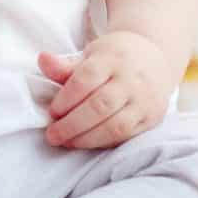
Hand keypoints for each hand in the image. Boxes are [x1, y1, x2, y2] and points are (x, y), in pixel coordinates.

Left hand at [38, 31, 171, 148]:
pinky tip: (88, 142)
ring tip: (67, 142)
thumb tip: (42, 60)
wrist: (156, 57)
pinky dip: (104, 142)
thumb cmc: (114, 58)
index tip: (52, 112)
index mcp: (112, 58)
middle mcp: (131, 78)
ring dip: (87, 138)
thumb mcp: (91, 54)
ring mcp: (144, 99)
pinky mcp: (153, 116)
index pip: (86, 80)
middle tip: (53, 135)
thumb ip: (65, 65)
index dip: (66, 99)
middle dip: (72, 124)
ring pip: (115, 125)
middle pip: (100, 106)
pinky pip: (127, 135)